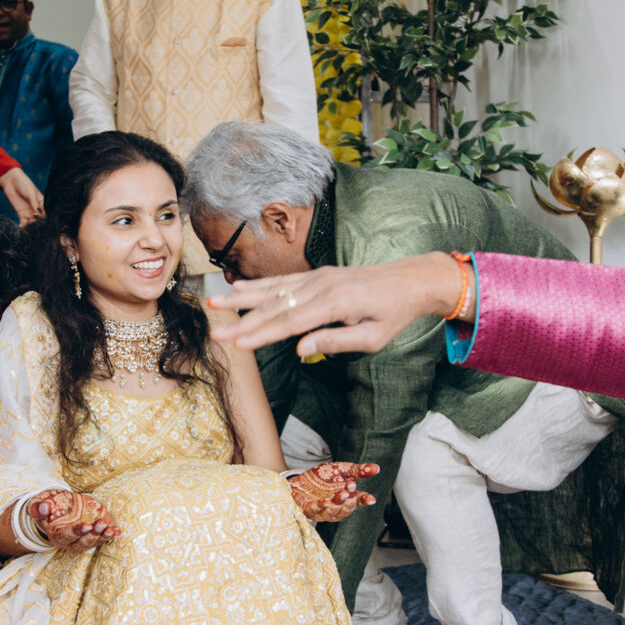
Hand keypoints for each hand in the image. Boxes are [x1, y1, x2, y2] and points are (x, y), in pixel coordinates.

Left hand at [0, 167, 43, 224]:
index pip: (46, 212)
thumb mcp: (31, 192)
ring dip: (30, 225)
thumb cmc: (24, 184)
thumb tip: (38, 213)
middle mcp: (37, 209)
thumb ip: (34, 203)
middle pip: (40, 219)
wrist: (11, 181)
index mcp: (42, 202)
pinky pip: (23, 222)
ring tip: (27, 224)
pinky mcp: (21, 214)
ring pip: (32, 222)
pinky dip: (23, 225)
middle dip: (38, 222)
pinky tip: (21, 227)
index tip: (39, 215)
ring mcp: (29, 212)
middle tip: (34, 220)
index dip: (44, 216)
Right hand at [29, 489, 121, 551]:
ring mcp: (82, 540)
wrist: (54, 510)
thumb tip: (44, 508)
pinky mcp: (92, 535)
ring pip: (94, 542)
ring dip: (103, 536)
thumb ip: (37, 508)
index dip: (77, 532)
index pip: (67, 536)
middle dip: (93, 534)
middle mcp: (70, 542)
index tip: (87, 525)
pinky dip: (110, 535)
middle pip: (83, 543)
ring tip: (111, 529)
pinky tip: (118, 531)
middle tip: (101, 524)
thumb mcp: (37, 506)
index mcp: (57, 536)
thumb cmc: (46, 508)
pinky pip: (102, 538)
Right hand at [207, 253, 466, 356]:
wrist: (411, 280)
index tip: (237, 344)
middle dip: (242, 321)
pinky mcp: (317, 275)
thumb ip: (336, 342)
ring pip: (273, 290)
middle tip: (215, 332)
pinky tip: (238, 287)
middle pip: (274, 306)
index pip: (290, 323)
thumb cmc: (394, 314)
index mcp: (335, 304)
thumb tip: (301, 350)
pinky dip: (258, 285)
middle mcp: (321, 286)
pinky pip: (282, 281)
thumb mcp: (373, 338)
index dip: (261, 335)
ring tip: (214, 303)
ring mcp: (317, 277)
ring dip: (241, 298)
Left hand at [288, 461, 378, 521]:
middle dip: (350, 498)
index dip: (365, 500)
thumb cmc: (324, 478)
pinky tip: (326, 501)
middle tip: (351, 486)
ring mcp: (324, 511)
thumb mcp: (342, 470)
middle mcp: (337, 507)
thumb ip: (358, 470)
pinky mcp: (310, 510)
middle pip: (347, 507)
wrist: (301, 480)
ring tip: (342, 493)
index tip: (371, 499)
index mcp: (347, 498)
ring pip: (334, 512)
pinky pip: (317, 510)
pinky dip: (322, 506)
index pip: (359, 501)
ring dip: (338, 503)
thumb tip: (376, 468)